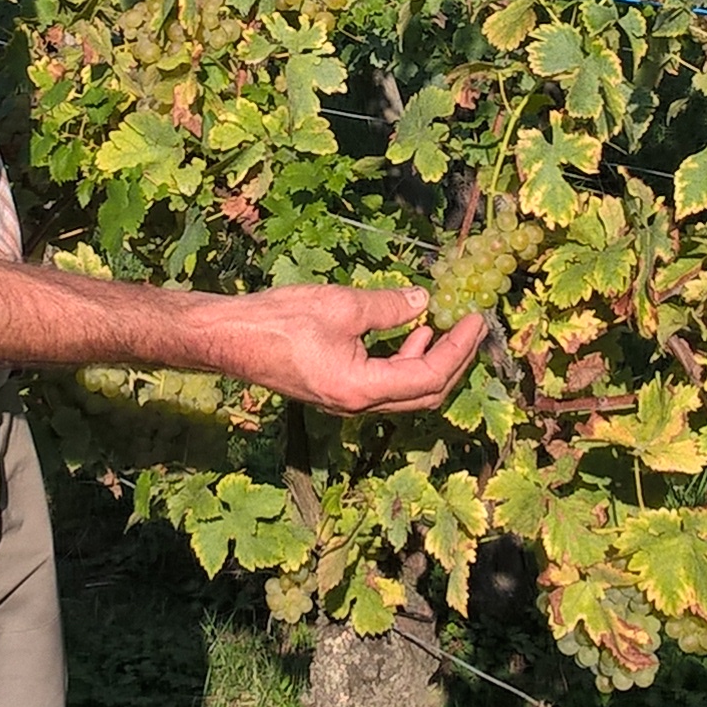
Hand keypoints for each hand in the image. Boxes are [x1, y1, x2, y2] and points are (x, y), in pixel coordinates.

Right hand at [210, 283, 484, 415]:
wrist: (230, 338)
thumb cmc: (280, 321)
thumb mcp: (341, 305)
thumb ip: (388, 306)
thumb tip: (424, 301)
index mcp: (362, 389)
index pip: (429, 376)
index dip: (459, 349)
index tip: (476, 320)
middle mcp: (358, 405)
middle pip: (424, 394)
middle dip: (454, 361)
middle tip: (472, 329)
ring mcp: (346, 401)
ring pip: (405, 392)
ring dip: (431, 361)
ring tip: (444, 326)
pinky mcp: (336, 391)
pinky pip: (384, 384)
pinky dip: (405, 361)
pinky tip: (410, 333)